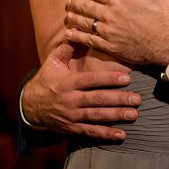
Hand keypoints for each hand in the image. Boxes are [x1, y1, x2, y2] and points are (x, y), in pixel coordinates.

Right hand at [21, 42, 141, 139]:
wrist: (30, 106)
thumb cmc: (46, 80)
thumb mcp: (52, 62)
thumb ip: (66, 49)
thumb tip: (77, 32)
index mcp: (68, 82)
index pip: (91, 80)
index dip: (109, 79)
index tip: (127, 79)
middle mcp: (70, 100)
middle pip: (97, 100)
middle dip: (119, 99)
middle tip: (137, 99)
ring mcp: (71, 115)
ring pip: (97, 116)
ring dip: (117, 116)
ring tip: (134, 114)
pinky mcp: (72, 127)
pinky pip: (91, 132)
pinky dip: (106, 134)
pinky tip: (122, 135)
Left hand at [64, 0, 168, 66]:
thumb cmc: (164, 16)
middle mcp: (109, 14)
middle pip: (84, 6)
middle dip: (74, 3)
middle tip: (69, 2)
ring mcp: (107, 31)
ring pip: (82, 22)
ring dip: (72, 18)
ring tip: (68, 15)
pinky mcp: (109, 46)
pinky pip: (87, 40)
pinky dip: (76, 36)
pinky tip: (69, 33)